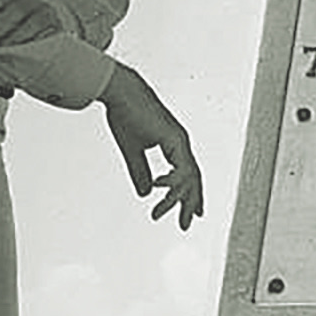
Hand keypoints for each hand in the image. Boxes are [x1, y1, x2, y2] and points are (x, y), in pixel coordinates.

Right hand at [101, 64, 203, 228]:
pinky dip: (172, 180)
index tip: (192, 212)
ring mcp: (180, 140)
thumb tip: (145, 193)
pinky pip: (180, 166)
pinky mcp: (174, 137)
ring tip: (160, 213)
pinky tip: (159, 189)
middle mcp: (181, 143)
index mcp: (174, 145)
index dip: (190, 194)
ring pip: (188, 177)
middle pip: (194, 179)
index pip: (188, 175)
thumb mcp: (132, 151)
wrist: (120, 91)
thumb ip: (140, 172)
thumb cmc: (125, 114)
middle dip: (190, 202)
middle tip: (186, 223)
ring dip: (175, 197)